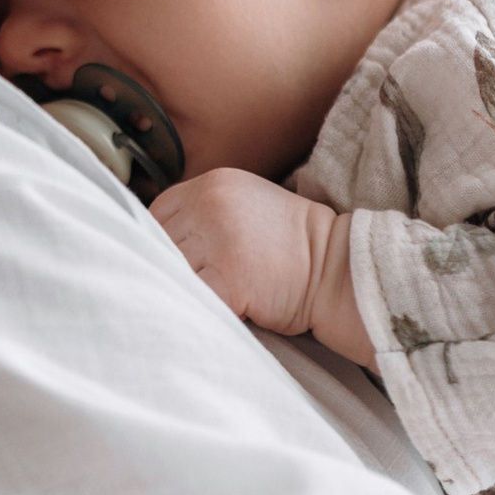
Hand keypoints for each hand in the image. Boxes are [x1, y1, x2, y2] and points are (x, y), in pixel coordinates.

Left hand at [153, 174, 368, 358]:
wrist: (338, 268)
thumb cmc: (291, 247)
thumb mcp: (243, 207)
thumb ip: (203, 214)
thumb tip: (156, 241)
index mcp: (212, 183)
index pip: (156, 214)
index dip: (159, 242)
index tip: (175, 262)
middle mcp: (211, 204)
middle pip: (159, 243)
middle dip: (171, 267)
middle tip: (195, 284)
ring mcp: (218, 240)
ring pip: (172, 272)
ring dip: (185, 289)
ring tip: (209, 297)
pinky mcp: (228, 278)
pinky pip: (192, 297)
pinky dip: (198, 308)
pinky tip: (219, 310)